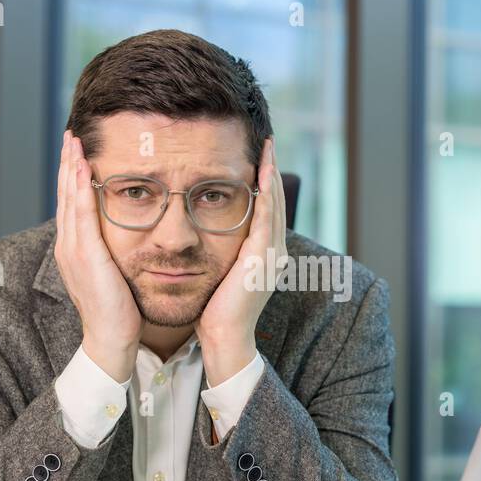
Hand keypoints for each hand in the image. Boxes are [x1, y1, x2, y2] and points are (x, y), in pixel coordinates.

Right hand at [55, 131, 141, 382]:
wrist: (112, 340)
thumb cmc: (120, 310)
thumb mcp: (114, 272)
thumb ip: (113, 251)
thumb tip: (129, 232)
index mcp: (74, 249)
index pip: (71, 203)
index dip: (71, 175)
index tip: (77, 150)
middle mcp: (67, 246)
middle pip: (64, 194)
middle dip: (66, 162)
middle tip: (71, 134)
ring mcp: (72, 250)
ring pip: (68, 199)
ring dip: (70, 167)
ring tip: (74, 141)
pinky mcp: (84, 255)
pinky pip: (80, 214)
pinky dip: (79, 188)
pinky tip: (83, 168)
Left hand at [196, 137, 287, 385]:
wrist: (224, 339)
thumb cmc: (214, 312)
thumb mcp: (220, 274)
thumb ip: (220, 252)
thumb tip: (203, 234)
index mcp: (264, 254)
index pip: (267, 209)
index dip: (265, 181)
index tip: (258, 157)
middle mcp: (274, 252)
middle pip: (276, 201)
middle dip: (272, 169)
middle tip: (267, 141)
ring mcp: (272, 255)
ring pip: (275, 205)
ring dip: (272, 174)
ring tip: (268, 148)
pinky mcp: (263, 259)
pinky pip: (267, 218)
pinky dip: (266, 194)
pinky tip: (262, 174)